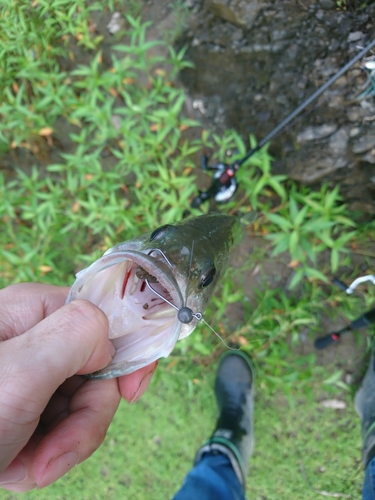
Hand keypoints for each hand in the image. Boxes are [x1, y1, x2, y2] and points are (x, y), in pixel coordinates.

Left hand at [0, 283, 157, 490]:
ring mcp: (28, 374)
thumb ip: (74, 336)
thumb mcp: (19, 374)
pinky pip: (61, 426)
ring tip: (28, 465)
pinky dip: (48, 453)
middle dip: (84, 418)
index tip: (132, 393)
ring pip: (81, 404)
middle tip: (54, 452)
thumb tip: (109, 337)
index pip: (102, 319)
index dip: (125, 355)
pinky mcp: (23, 406)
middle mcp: (33, 338)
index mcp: (33, 311)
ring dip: (64, 443)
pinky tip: (19, 466)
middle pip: (96, 370)